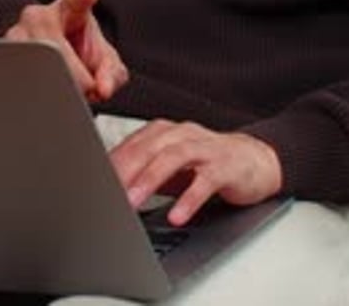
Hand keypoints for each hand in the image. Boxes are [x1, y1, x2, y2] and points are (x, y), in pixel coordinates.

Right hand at [4, 0, 128, 100]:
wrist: (48, 59)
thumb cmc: (80, 52)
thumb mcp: (103, 60)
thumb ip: (110, 72)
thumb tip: (102, 89)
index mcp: (70, 7)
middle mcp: (38, 16)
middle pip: (54, 46)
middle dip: (74, 74)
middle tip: (87, 89)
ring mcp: (15, 35)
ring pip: (32, 63)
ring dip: (52, 86)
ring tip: (67, 94)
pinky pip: (15, 78)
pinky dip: (32, 94)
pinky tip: (43, 98)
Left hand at [110, 119, 282, 225]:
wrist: (255, 160)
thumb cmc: (207, 164)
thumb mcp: (172, 168)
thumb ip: (145, 172)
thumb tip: (110, 188)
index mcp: (167, 132)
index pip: (134, 143)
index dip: (113, 162)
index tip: (93, 182)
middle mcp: (184, 134)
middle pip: (150, 146)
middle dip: (126, 170)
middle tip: (107, 192)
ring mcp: (206, 148)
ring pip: (174, 157)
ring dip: (150, 179)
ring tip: (133, 202)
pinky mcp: (226, 166)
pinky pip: (206, 181)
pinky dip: (189, 198)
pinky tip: (177, 215)